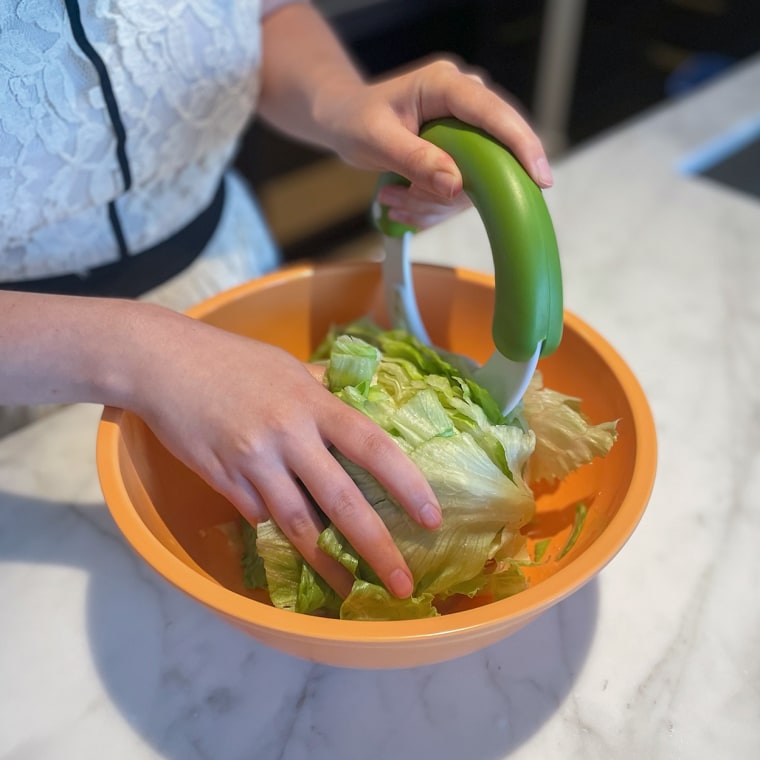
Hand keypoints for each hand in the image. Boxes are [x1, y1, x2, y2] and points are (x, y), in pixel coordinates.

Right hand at [129, 311, 441, 597]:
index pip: (373, 447)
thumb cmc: (232, 360)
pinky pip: (258, 517)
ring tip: (352, 590)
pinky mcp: (223, 480)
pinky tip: (296, 551)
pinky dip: (278, 534)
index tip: (431, 518)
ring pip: (298, 524)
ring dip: (328, 563)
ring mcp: (254, 461)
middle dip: (376, 546)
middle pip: (341, 500)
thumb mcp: (288, 366)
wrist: (164, 362)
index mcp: (314, 404)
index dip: (407, 484)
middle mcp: (289, 435)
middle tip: (401, 583)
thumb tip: (357, 398)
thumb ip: (323, 387)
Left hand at [315, 58, 552, 207]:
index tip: (540, 179)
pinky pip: (461, 191)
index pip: (496, 114)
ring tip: (392, 197)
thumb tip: (456, 186)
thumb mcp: (377, 140)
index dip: (522, 146)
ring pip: (474, 182)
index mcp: (447, 86)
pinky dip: (432, 205)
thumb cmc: (355, 119)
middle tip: (404, 198)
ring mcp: (467, 130)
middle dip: (455, 191)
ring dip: (434, 203)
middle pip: (492, 155)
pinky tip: (400, 197)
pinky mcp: (462, 153)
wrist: (344, 119)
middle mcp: (466, 104)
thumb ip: (416, 161)